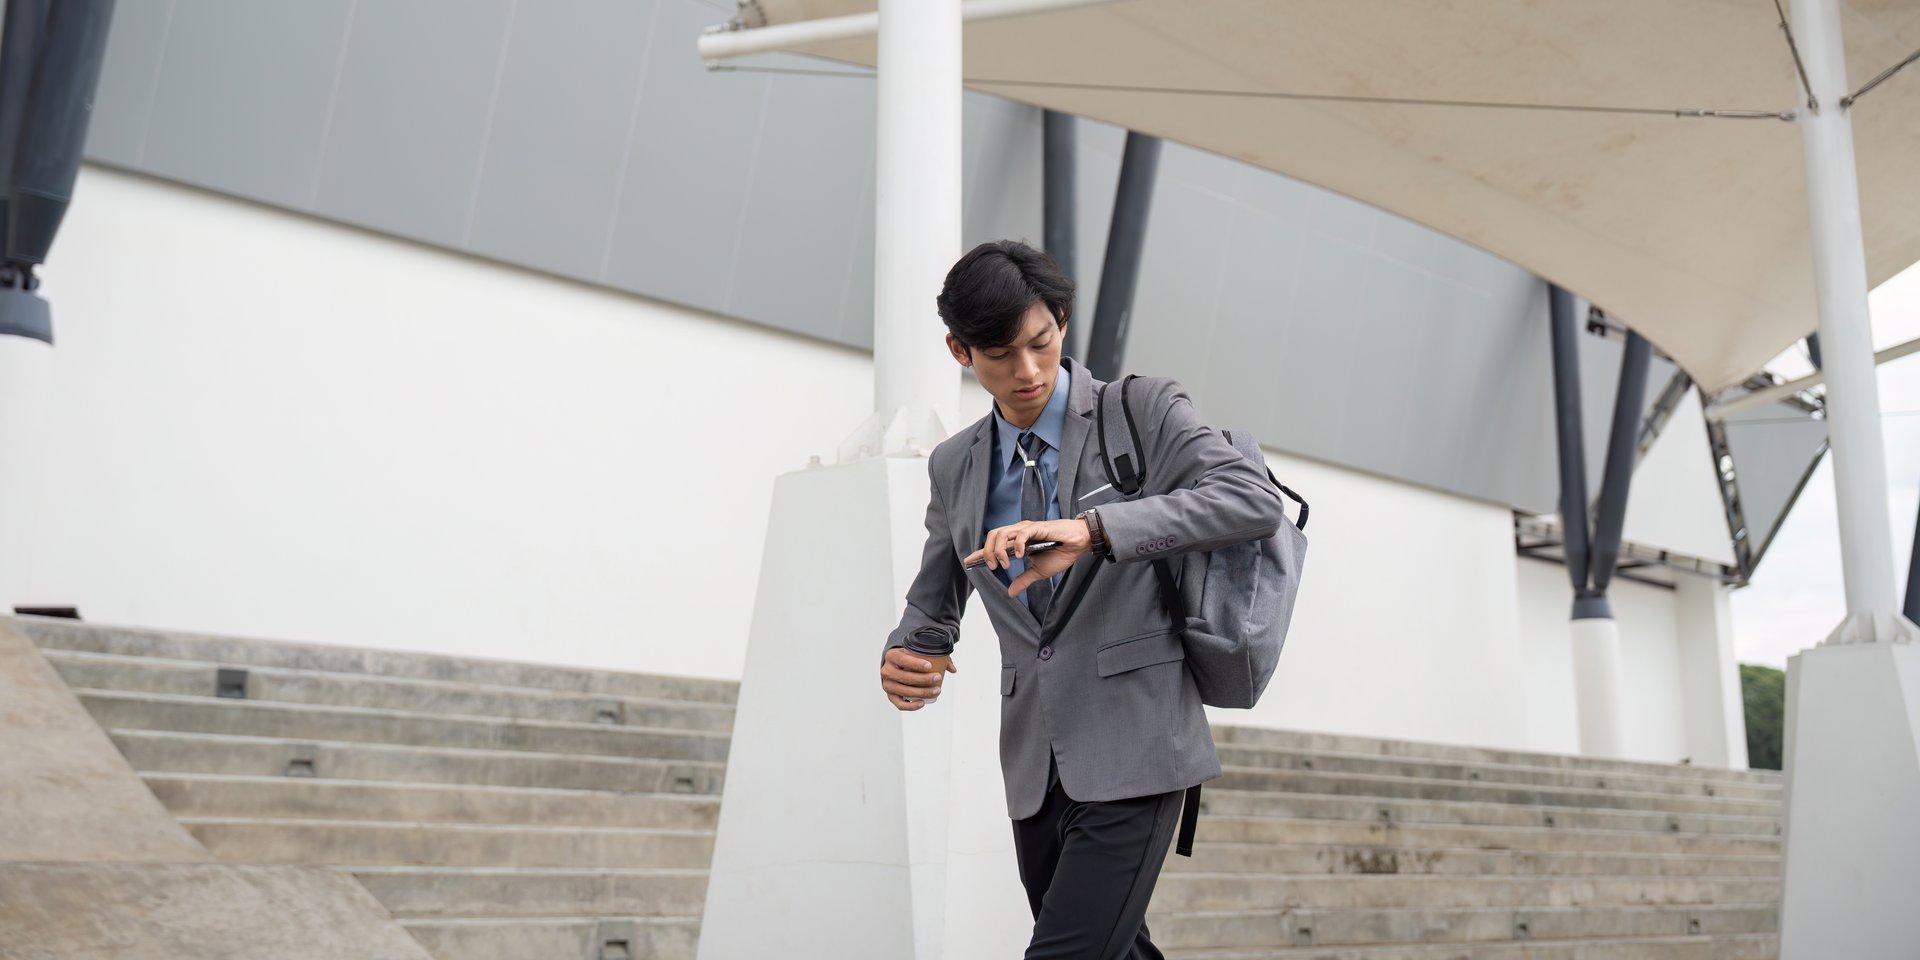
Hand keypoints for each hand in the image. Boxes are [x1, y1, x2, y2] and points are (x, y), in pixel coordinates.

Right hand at [881, 646, 955, 710]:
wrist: (895, 666)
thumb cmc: (908, 658)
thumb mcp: (916, 653)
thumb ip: (935, 657)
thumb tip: (952, 669)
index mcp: (891, 656)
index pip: (902, 659)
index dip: (915, 663)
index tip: (929, 665)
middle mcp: (886, 671)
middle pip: (905, 677)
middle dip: (923, 679)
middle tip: (938, 677)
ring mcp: (888, 685)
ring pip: (905, 691)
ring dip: (922, 692)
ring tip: (937, 691)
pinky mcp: (891, 696)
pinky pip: (900, 704)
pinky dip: (911, 706)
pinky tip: (922, 703)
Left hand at [964, 518, 1090, 598]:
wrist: (1078, 545)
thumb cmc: (1061, 553)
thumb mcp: (1038, 572)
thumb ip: (1023, 580)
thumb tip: (1011, 593)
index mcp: (1017, 542)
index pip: (994, 545)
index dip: (980, 552)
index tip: (968, 561)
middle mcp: (1019, 532)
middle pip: (992, 535)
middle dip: (987, 552)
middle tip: (992, 567)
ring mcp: (1027, 529)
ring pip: (1002, 533)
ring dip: (999, 550)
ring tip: (1005, 564)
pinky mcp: (1038, 528)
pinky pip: (1022, 533)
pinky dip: (1017, 544)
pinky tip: (1020, 555)